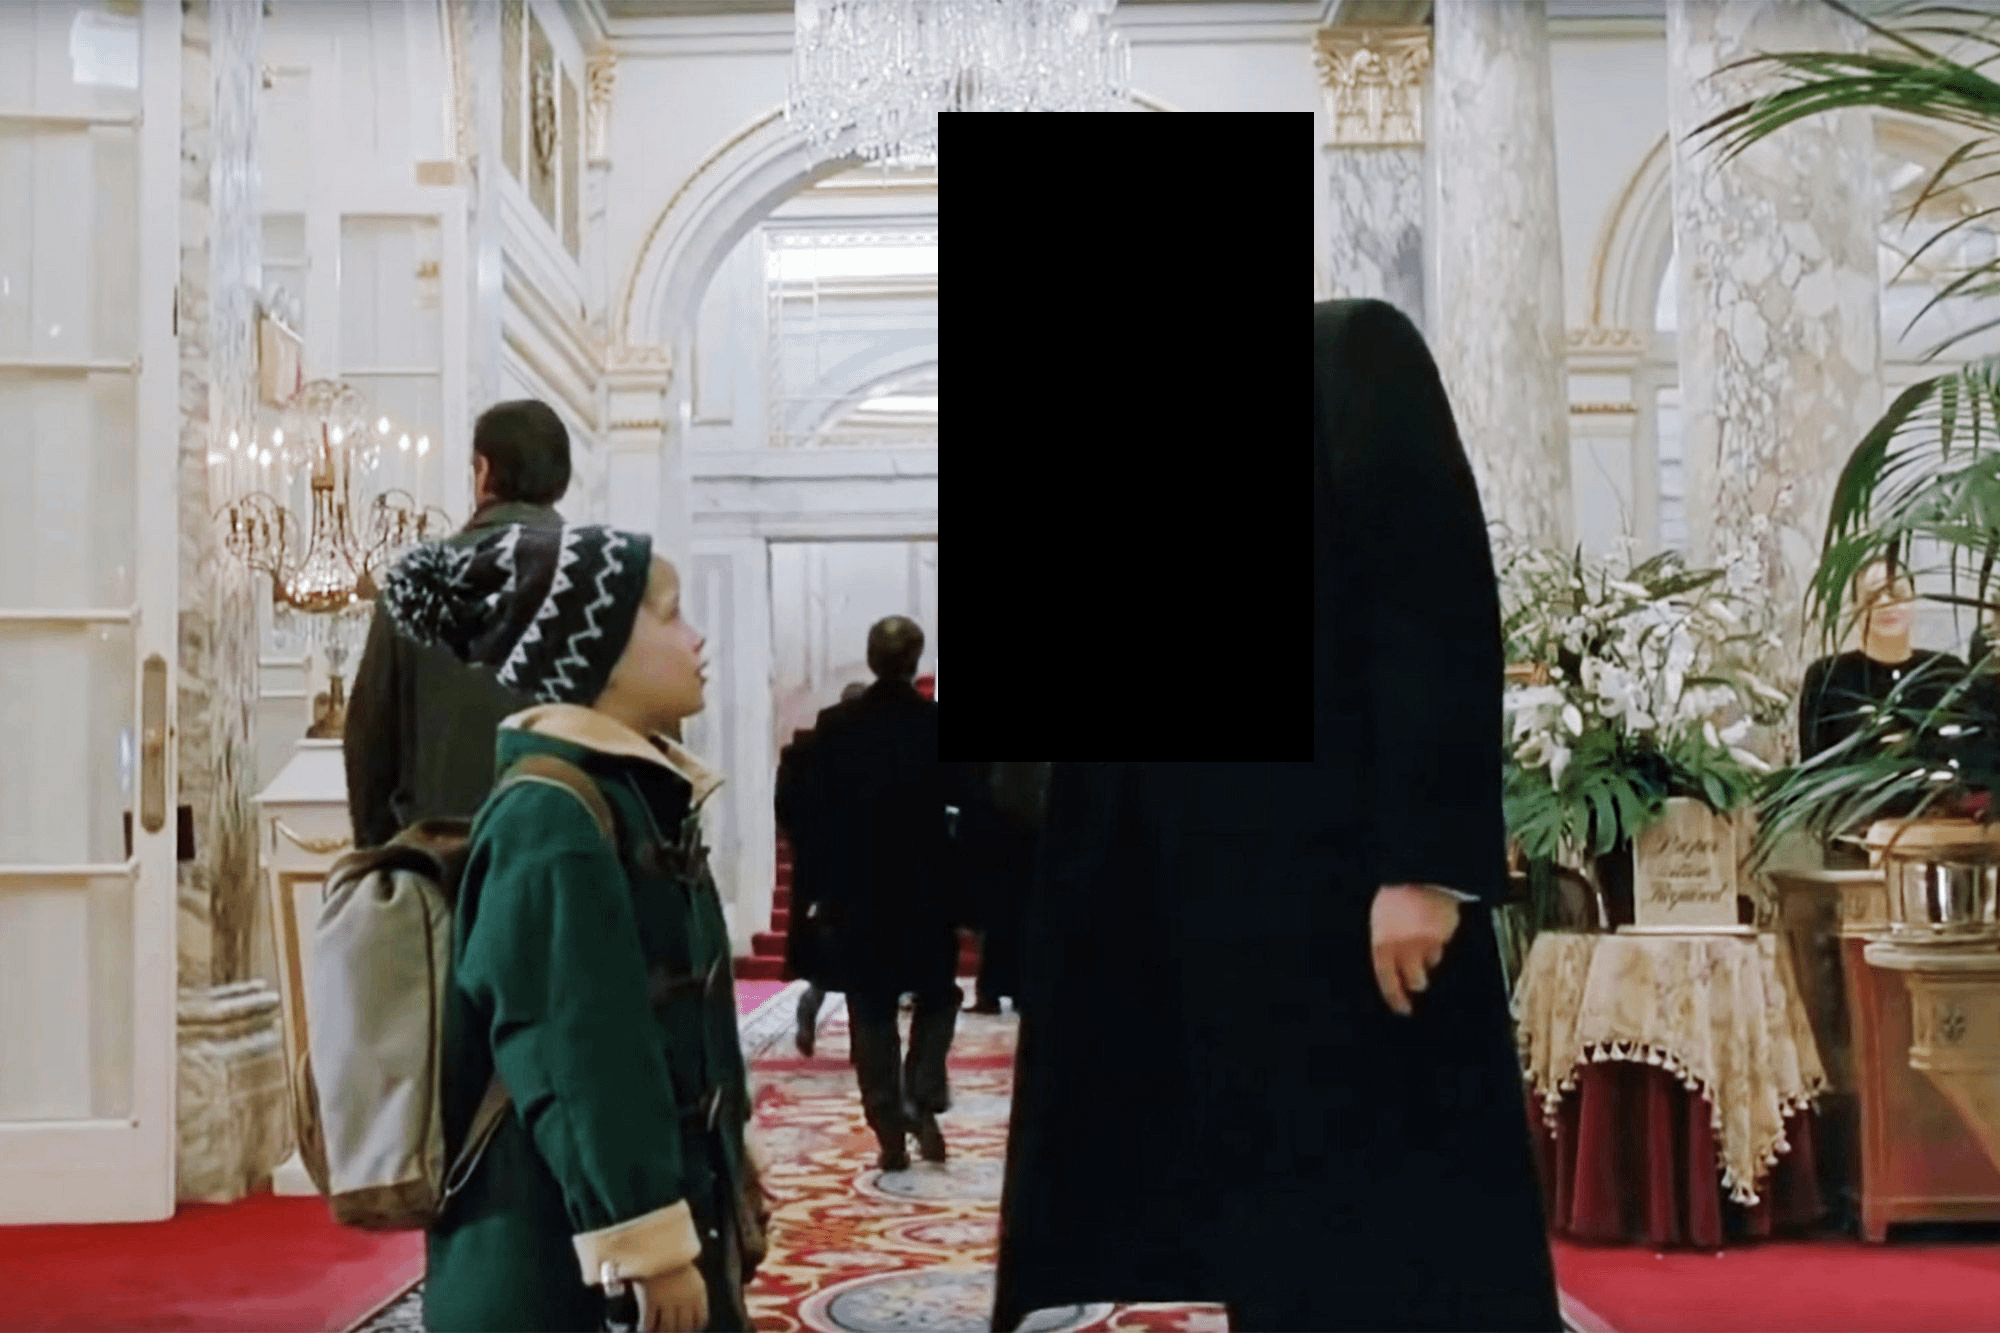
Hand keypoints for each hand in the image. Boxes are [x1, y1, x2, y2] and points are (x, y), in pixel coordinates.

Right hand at [636, 1263, 707, 1332]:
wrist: (658, 1243)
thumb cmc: (674, 1258)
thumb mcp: (692, 1274)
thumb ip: (694, 1293)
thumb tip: (693, 1312)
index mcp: (698, 1292)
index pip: (701, 1320)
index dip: (694, 1328)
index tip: (688, 1329)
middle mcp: (685, 1299)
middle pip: (683, 1328)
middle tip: (671, 1332)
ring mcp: (667, 1301)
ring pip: (666, 1328)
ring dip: (661, 1332)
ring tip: (657, 1331)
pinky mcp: (650, 1300)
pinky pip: (648, 1323)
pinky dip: (646, 1329)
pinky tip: (643, 1329)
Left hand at [1370, 884, 1462, 1016]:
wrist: (1420, 872)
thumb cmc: (1396, 894)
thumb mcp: (1380, 919)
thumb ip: (1385, 942)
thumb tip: (1391, 964)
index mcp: (1382, 942)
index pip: (1387, 978)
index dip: (1395, 997)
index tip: (1403, 1009)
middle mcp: (1404, 946)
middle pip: (1415, 979)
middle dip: (1417, 982)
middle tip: (1418, 981)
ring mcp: (1426, 942)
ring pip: (1431, 963)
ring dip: (1428, 958)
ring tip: (1424, 940)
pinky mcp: (1444, 934)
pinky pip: (1442, 945)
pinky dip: (1438, 940)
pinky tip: (1432, 924)